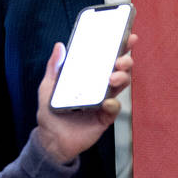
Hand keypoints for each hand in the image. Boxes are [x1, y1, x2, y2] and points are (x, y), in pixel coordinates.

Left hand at [35, 34, 135, 164]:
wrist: (50, 141)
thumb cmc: (50, 111)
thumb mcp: (48, 86)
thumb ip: (54, 67)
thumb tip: (59, 46)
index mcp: (90, 74)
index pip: (107, 57)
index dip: (120, 46)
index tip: (128, 36)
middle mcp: (100, 85)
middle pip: (120, 69)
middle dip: (125, 61)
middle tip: (120, 60)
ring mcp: (104, 101)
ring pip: (121, 86)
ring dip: (121, 78)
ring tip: (112, 78)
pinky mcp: (104, 118)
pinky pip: (114, 109)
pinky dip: (113, 105)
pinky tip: (107, 102)